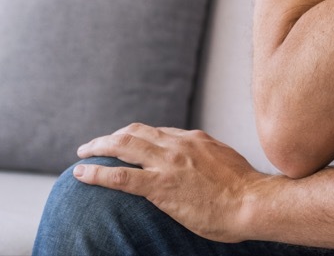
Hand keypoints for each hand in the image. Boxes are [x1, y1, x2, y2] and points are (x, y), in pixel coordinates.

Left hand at [74, 123, 267, 241]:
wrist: (252, 202)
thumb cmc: (244, 190)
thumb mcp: (225, 161)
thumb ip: (207, 156)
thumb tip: (199, 161)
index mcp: (194, 139)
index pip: (157, 132)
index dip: (136, 137)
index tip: (125, 145)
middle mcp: (178, 144)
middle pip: (134, 132)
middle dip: (110, 137)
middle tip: (94, 145)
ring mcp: (168, 163)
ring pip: (122, 147)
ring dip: (98, 148)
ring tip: (82, 154)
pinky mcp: (160, 186)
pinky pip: (120, 176)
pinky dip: (96, 173)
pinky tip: (81, 174)